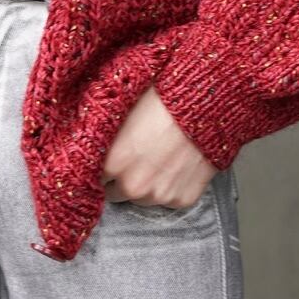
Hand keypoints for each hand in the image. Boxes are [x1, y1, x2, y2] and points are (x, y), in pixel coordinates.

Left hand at [100, 86, 216, 208]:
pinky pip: (168, 199)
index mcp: (112, 162)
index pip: (92, 177)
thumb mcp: (123, 109)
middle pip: (115, 193)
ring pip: (142, 198)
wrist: (205, 103)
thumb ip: (105, 135)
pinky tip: (175, 163)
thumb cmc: (164, 98)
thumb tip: (93, 139)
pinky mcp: (183, 200)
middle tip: (133, 157)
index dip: (100, 166)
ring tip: (157, 157)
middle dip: (120, 178)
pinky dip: (169, 186)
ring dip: (144, 184)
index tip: (107, 159)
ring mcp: (160, 196)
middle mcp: (133, 185)